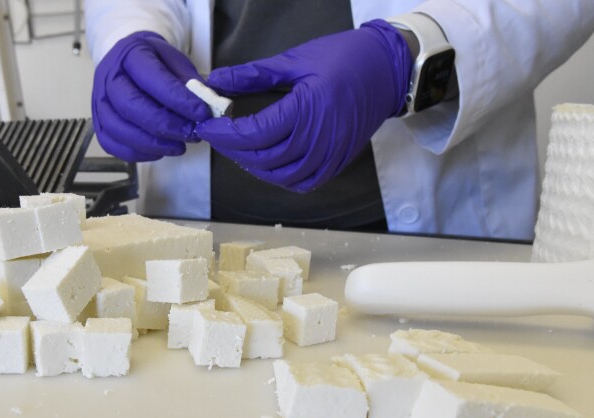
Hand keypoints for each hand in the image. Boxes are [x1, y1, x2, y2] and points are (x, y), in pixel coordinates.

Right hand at [92, 31, 211, 161]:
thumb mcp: (175, 62)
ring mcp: (99, 102)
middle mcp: (108, 78)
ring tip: (179, 146)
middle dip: (165, 125)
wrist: (130, 63)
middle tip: (191, 133)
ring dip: (153, 143)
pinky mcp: (99, 124)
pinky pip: (114, 145)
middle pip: (131, 106)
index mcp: (130, 55)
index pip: (152, 79)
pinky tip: (160, 150)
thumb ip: (189, 83)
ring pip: (119, 128)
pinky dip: (139, 153)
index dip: (178, 99)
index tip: (201, 113)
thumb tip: (206, 106)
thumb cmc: (155, 63)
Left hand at [196, 20, 411, 191]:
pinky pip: (304, 183)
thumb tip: (216, 80)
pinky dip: (281, 178)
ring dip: (254, 166)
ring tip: (238, 149)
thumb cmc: (343, 58)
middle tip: (217, 136)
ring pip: (281, 175)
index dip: (225, 134)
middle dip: (233, 149)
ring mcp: (330, 155)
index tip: (207, 126)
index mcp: (306, 110)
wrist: (386, 70)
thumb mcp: (295, 60)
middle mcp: (318, 139)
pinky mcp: (337, 162)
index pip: (254, 133)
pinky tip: (267, 164)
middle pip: (263, 158)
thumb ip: (253, 74)